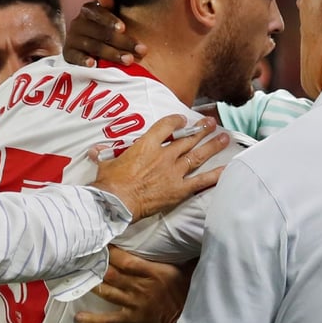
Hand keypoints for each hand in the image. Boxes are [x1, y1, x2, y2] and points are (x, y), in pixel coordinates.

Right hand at [64, 0, 146, 66]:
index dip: (110, 20)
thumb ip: (109, 1)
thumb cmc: (106, 29)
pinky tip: (93, 64)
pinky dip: (83, 60)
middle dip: (122, 42)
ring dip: (111, 54)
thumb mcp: (110, 15)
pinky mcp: (68, 53)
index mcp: (89, 10)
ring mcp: (72, 38)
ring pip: (92, 46)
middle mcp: (78, 23)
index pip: (98, 12)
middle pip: (100, 32)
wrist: (89, 49)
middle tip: (140, 51)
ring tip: (128, 60)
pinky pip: (75, 57)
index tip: (123, 28)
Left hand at [74, 247, 192, 322]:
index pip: (127, 260)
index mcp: (154, 273)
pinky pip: (108, 321)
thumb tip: (195, 232)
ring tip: (79, 275)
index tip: (102, 242)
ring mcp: (133, 304)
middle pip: (112, 274)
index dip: (112, 252)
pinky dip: (93, 319)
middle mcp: (140, 287)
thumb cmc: (192, 294)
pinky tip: (78, 317)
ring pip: (107, 292)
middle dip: (98, 264)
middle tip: (84, 255)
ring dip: (93, 284)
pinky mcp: (131, 320)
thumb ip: (189, 253)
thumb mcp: (193, 270)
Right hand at [91, 114, 227, 219]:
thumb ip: (104, 154)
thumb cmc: (109, 183)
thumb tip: (94, 150)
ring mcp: (174, 172)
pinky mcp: (179, 189)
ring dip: (212, 146)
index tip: (183, 120)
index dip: (176, 121)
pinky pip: (201, 181)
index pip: (166, 126)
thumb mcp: (105, 163)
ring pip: (197, 155)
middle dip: (201, 130)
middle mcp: (164, 155)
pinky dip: (215, 175)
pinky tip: (227, 169)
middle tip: (212, 123)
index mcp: (146, 145)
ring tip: (224, 138)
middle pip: (187, 139)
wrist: (117, 203)